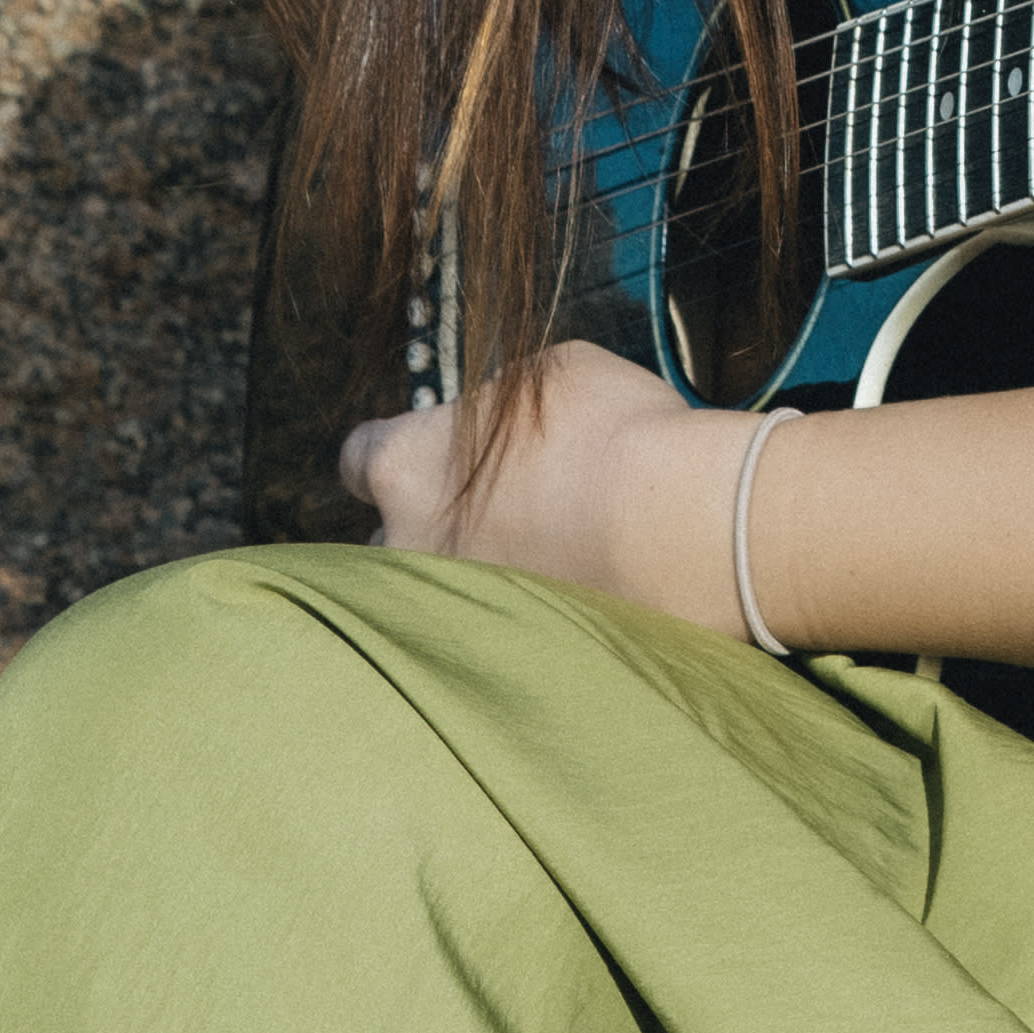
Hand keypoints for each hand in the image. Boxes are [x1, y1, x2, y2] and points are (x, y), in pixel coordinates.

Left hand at [341, 340, 748, 633]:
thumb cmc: (614, 435)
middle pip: (392, 534)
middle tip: (494, 509)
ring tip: (534, 563)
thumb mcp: (553, 374)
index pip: (359, 458)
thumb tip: (501, 422)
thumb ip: (501, 404)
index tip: (430, 453)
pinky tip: (566, 599)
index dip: (397, 451)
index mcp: (405, 465)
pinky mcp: (499, 658)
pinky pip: (490, 637)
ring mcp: (449, 609)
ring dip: (468, 581)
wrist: (674, 527)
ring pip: (435, 596)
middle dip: (430, 523)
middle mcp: (408, 544)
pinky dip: (518, 621)